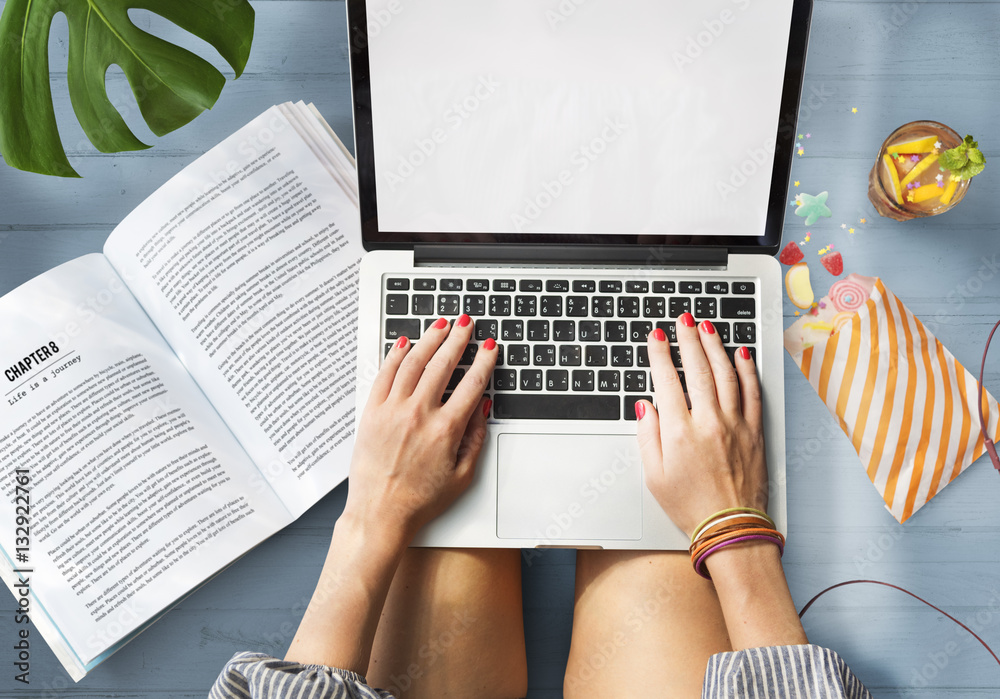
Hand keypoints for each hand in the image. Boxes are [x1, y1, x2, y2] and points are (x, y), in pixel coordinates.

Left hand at [344, 315, 497, 542]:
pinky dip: (396, 355)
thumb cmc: (419, 500)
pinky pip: (385, 374)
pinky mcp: (372, 413)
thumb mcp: (462, 475)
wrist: (380, 513)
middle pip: (443, 364)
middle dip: (458, 339)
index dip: (484, 361)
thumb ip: (476, 438)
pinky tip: (405, 343)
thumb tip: (482, 408)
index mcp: (445, 429)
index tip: (489, 347)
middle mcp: (419, 414)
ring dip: (430, 339)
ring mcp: (392, 410)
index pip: (471, 383)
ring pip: (413, 362)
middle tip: (466, 323)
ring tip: (440, 325)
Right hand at [635, 313, 766, 537]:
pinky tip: (741, 354)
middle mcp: (708, 422)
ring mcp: (735, 424)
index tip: (656, 336)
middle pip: (698, 370)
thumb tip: (645, 406)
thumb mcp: (654, 476)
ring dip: (716, 347)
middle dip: (689, 339)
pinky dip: (747, 370)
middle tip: (684, 320)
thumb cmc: (691, 506)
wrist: (731, 528)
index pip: (667, 381)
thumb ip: (648, 437)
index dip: (659, 354)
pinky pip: (752, 393)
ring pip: (726, 374)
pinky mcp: (754, 432)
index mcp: (680, 432)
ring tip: (708, 328)